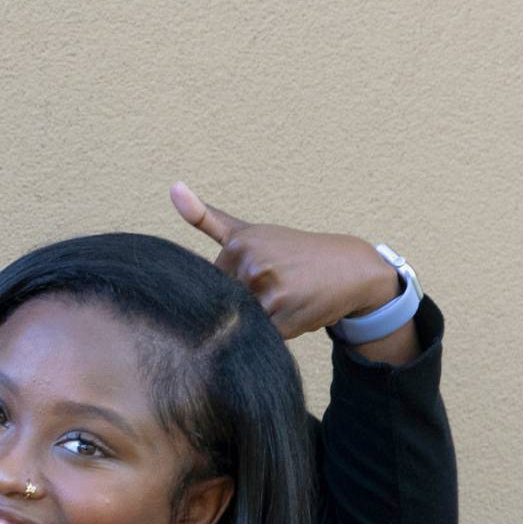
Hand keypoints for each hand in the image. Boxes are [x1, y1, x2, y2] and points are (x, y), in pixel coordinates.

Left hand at [171, 182, 402, 339]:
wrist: (351, 268)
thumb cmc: (292, 252)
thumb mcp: (248, 232)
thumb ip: (207, 218)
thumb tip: (172, 187)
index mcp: (239, 244)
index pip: (207, 286)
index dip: (228, 290)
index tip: (255, 277)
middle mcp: (251, 264)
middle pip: (223, 305)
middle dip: (243, 306)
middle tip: (275, 288)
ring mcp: (268, 290)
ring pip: (242, 322)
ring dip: (260, 319)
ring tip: (285, 298)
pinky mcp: (283, 315)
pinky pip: (262, 336)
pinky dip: (277, 331)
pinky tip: (296, 311)